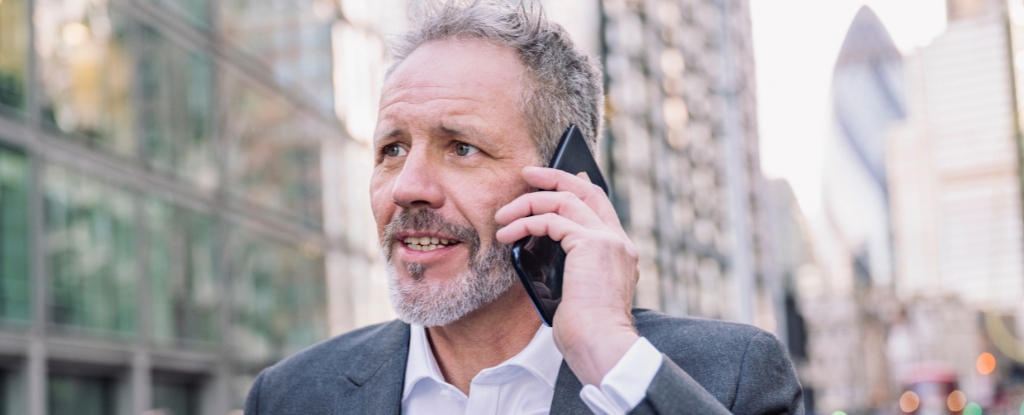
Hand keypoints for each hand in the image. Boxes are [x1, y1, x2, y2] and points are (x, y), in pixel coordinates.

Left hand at [495, 166, 640, 385]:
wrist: (600, 346)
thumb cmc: (586, 331)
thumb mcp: (576, 291)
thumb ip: (568, 266)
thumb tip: (540, 248)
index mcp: (620, 252)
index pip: (599, 206)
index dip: (577, 186)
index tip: (555, 179)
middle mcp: (618, 241)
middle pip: (586, 191)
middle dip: (554, 177)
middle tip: (527, 174)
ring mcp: (608, 240)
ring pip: (564, 200)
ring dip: (528, 203)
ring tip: (502, 217)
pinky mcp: (592, 244)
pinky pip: (551, 220)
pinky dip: (525, 223)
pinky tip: (507, 235)